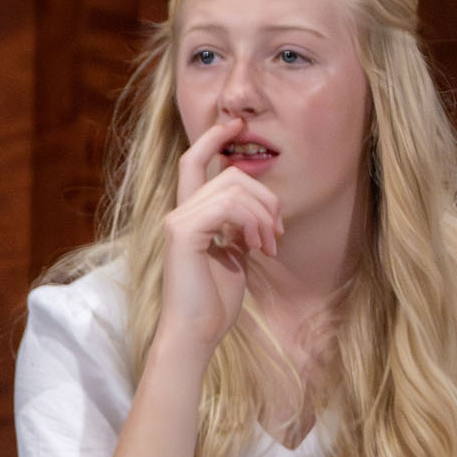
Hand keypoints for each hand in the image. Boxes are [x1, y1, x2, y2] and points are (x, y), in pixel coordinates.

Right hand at [150, 117, 282, 363]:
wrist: (196, 333)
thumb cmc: (214, 302)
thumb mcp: (234, 256)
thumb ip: (239, 229)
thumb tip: (258, 212)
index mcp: (189, 215)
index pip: (194, 161)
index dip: (213, 137)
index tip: (235, 123)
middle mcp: (179, 212)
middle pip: (230, 173)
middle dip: (266, 196)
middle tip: (277, 231)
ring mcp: (178, 221)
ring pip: (233, 187)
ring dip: (263, 215)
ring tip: (269, 245)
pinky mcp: (183, 233)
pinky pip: (228, 206)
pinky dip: (252, 223)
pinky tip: (257, 247)